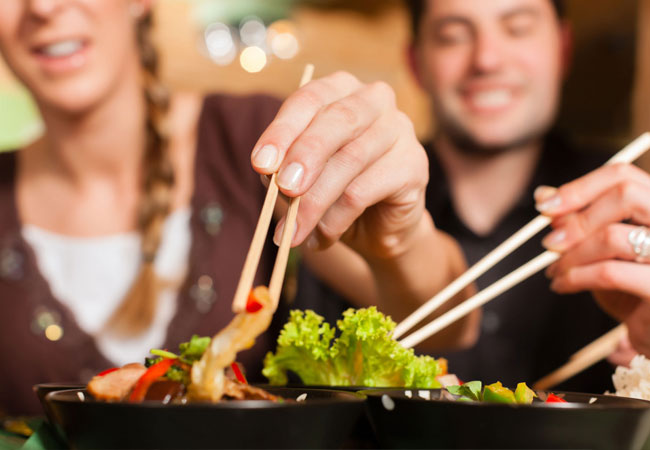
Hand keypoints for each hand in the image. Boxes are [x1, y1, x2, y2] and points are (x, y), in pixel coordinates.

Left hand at [250, 71, 428, 259]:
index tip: (260, 164)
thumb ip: (284, 168)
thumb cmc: (332, 192)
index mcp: (341, 89)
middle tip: (283, 190)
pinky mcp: (414, 165)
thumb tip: (270, 174)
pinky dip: (336, 219)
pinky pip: (365, 191)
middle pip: (336, 121)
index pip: (309, 99)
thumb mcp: (299, 176)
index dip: (283, 131)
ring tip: (294, 233)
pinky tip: (323, 238)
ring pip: (350, 160)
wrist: (376, 228)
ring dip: (315, 201)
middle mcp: (374, 100)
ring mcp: (400, 129)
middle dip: (304, 157)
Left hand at [534, 164, 649, 354]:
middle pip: (626, 194)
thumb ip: (580, 220)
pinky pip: (609, 272)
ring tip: (553, 270)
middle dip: (578, 218)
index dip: (580, 187)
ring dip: (571, 255)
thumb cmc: (632, 289)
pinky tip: (562, 285)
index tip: (545, 206)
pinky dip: (576, 277)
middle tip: (549, 243)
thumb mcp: (603, 250)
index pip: (623, 175)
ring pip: (614, 236)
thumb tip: (544, 194)